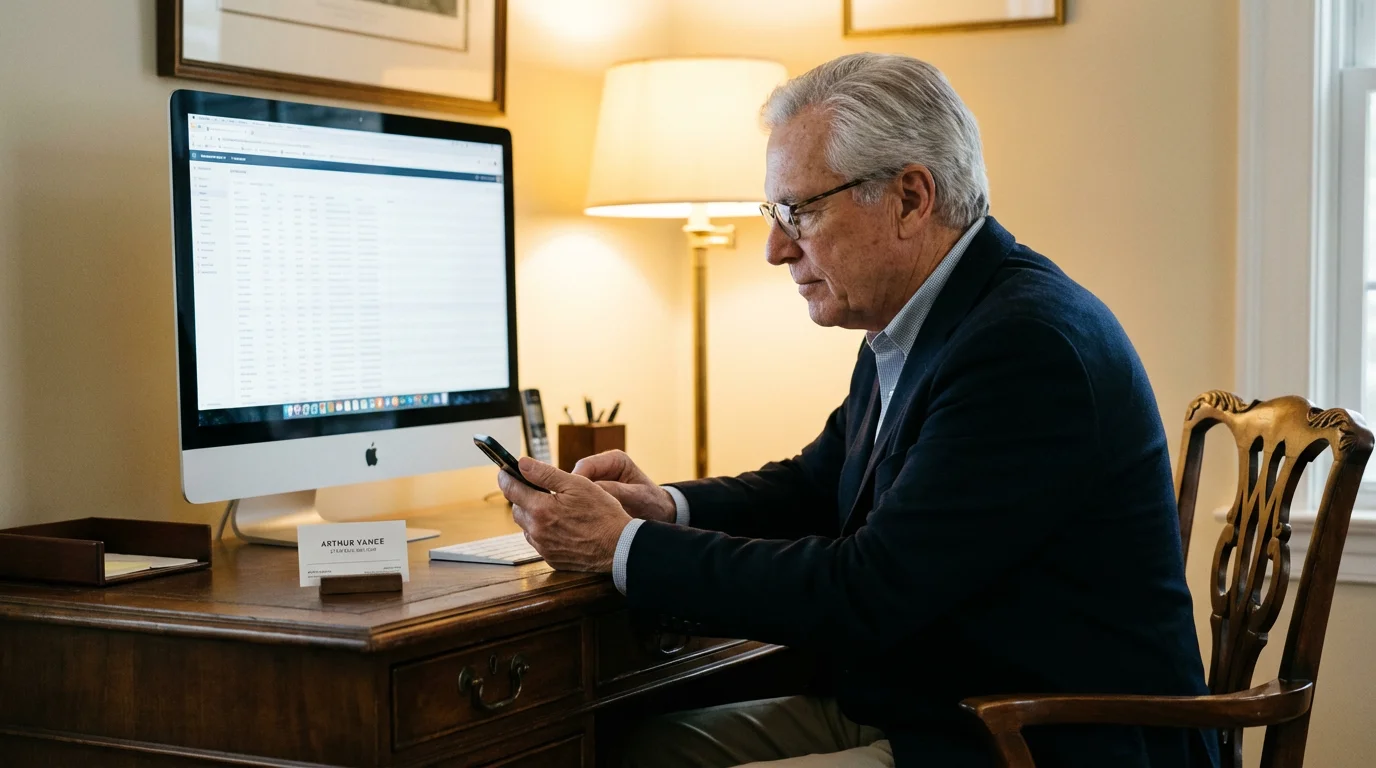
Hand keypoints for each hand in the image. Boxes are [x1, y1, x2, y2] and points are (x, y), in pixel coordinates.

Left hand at [496, 457, 630, 572]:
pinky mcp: (552, 559)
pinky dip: (544, 532)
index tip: (505, 471)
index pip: (510, 489)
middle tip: (538, 490)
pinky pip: (539, 542)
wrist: (619, 546)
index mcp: (540, 509)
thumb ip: (545, 474)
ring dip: (533, 516)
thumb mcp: (577, 484)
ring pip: (527, 527)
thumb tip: (521, 463)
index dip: (506, 477)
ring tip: (554, 509)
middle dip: (522, 497)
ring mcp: (543, 547)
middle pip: (516, 509)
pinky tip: (561, 526)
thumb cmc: (602, 512)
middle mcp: (537, 531)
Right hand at [571, 450, 676, 524]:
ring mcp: (598, 481)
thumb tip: (593, 490)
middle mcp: (604, 467)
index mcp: (615, 460)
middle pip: (576, 477)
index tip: (569, 498)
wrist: (661, 515)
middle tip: (564, 510)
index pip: (586, 465)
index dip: (575, 481)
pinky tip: (573, 522)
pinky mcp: (594, 495)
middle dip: (569, 493)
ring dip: (571, 503)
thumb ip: (617, 491)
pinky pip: (579, 500)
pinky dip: (576, 510)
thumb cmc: (653, 504)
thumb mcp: (637, 497)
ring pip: (574, 490)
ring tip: (568, 518)